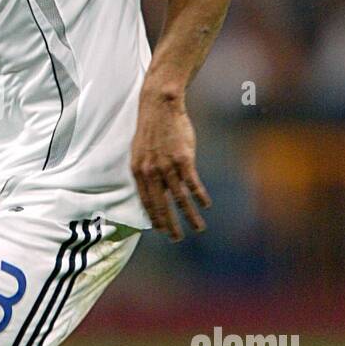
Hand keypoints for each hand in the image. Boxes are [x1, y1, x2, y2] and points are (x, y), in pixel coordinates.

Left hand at [130, 93, 210, 240]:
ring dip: (190, 216)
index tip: (161, 230)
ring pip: (179, 199)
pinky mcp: (183, 159)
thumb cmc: (151, 128)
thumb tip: (155, 189)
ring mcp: (167, 166)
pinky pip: (193, 184)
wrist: (159, 106)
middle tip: (176, 239)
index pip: (145, 202)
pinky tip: (206, 205)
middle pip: (161, 205)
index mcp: (138, 171)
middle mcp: (151, 172)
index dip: (154, 217)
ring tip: (198, 228)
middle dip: (170, 225)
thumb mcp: (141, 152)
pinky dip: (200, 197)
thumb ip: (146, 172)